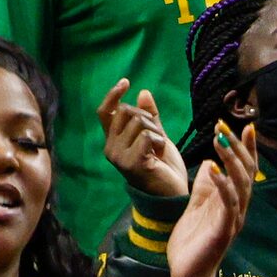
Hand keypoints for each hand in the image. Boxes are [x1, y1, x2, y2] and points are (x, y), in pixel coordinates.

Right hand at [99, 78, 189, 199]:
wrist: (171, 194)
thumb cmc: (163, 166)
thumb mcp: (157, 136)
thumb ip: (150, 116)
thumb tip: (143, 92)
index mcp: (113, 140)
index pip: (105, 112)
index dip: (113, 95)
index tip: (126, 81)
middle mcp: (110, 148)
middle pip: (127, 113)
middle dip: (148, 118)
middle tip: (157, 136)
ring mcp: (118, 156)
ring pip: (139, 124)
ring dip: (157, 132)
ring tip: (159, 148)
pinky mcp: (131, 163)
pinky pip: (146, 137)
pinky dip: (160, 142)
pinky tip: (160, 154)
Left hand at [169, 118, 258, 276]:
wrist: (186, 271)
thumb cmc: (192, 239)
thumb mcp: (198, 205)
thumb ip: (206, 186)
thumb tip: (211, 163)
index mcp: (232, 200)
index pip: (245, 169)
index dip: (248, 148)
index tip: (247, 125)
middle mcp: (238, 207)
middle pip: (246, 172)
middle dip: (237, 147)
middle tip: (224, 125)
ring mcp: (233, 218)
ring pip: (241, 183)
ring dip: (231, 159)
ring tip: (219, 139)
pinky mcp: (224, 229)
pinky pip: (227, 203)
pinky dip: (221, 184)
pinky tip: (212, 168)